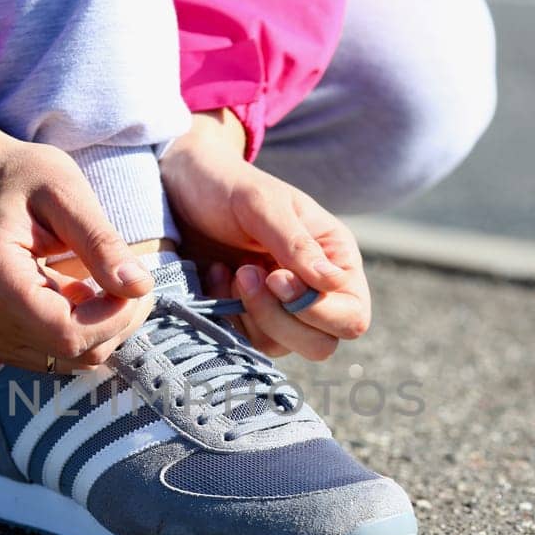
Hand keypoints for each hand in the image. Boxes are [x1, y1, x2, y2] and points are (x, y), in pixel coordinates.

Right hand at [0, 83, 152, 371]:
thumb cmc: (20, 181)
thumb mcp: (65, 192)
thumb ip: (101, 242)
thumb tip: (140, 288)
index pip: (68, 332)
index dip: (114, 317)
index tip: (134, 283)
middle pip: (75, 351)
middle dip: (118, 320)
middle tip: (130, 277)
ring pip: (72, 361)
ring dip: (103, 327)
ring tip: (104, 281)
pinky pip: (58, 358)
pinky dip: (82, 331)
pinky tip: (78, 295)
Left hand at [160, 110, 370, 360]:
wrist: (182, 189)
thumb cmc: (228, 187)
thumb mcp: (262, 203)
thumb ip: (296, 243)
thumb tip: (334, 282)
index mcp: (335, 259)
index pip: (351, 315)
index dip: (316, 310)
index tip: (275, 277)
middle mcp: (315, 291)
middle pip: (320, 344)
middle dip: (278, 318)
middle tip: (245, 273)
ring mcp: (280, 309)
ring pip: (280, 347)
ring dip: (249, 314)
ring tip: (231, 270)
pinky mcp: (246, 319)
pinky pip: (244, 343)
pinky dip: (226, 317)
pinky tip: (215, 278)